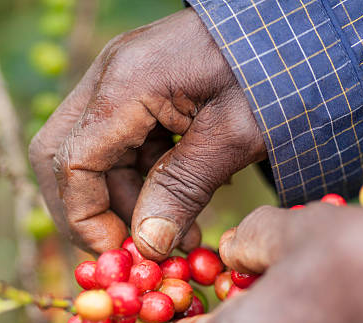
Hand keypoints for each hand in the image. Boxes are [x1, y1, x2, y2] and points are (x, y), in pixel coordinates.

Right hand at [29, 9, 265, 256]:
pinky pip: (124, 143)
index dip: (86, 220)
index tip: (124, 255)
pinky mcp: (143, 89)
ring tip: (176, 235)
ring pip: (94, 154)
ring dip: (125, 200)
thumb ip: (183, 188)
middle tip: (134, 248)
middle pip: (65, 156)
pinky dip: (144, 179)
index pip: (71, 163)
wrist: (297, 28)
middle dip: (92, 212)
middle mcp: (111, 76)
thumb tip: (147, 244)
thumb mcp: (234, 137)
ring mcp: (124, 80)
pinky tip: (183, 201)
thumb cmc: (274, 73)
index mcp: (127, 84)